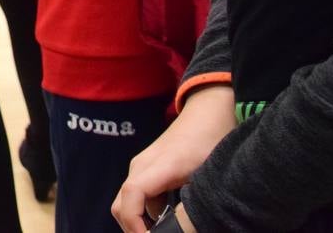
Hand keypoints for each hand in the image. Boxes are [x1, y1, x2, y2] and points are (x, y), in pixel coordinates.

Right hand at [112, 85, 233, 231]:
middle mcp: (141, 166)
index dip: (135, 224)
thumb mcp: (210, 177)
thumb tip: (185, 229)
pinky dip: (145, 212)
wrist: (207, 112)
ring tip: (165, 231)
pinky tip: (168, 219)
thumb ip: (194, 205)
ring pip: (127, 202)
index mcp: (159, 167)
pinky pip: (137, 195)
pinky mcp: (145, 168)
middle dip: (133, 230)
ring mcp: (140, 166)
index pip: (131, 196)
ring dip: (140, 222)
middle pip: (120, 205)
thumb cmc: (212, 141)